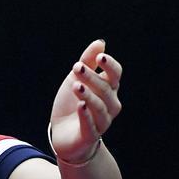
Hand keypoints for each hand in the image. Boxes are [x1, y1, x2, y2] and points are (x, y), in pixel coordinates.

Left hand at [49, 40, 122, 161]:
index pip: (116, 75)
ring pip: (99, 107)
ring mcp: (102, 121)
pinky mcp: (90, 135)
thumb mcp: (76, 79)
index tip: (99, 57)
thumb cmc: (72, 104)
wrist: (63, 133)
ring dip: (88, 96)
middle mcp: (110, 105)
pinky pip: (91, 125)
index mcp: (108, 89)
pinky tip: (80, 106)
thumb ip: (87, 61)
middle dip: (92, 77)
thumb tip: (100, 43)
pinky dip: (86, 115)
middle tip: (76, 67)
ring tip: (76, 86)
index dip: (110, 66)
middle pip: (106, 89)